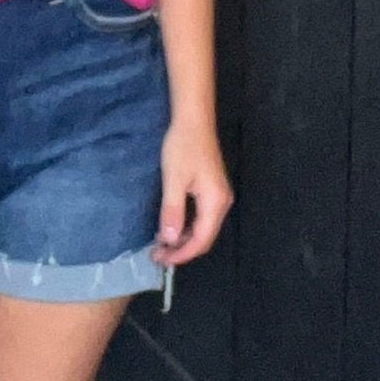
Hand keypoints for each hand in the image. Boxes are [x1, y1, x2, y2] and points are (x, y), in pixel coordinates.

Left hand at [154, 120, 231, 267]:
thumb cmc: (183, 146)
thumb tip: (169, 240)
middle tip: (157, 255)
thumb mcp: (174, 179)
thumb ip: (172, 211)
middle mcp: (222, 203)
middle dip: (181, 249)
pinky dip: (186, 226)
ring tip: (161, 243)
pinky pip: (201, 217)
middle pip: (204, 238)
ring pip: (203, 228)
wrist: (193, 120)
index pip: (201, 240)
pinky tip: (170, 225)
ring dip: (183, 239)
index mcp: (215, 202)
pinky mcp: (212, 190)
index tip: (160, 259)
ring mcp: (218, 197)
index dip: (181, 254)